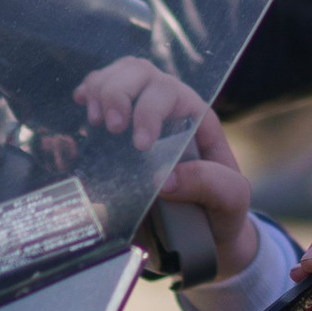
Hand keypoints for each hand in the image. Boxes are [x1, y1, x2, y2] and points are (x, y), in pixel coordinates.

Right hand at [76, 59, 255, 277]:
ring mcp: (137, 117)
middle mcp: (166, 111)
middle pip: (139, 74)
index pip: (171, 94)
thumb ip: (211, 184)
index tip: (140, 145)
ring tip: (95, 121)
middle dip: (118, 92)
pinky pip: (98, 95)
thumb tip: (163, 178)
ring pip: (117, 75)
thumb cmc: (221, 211)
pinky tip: (80, 103)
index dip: (150, 111)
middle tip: (110, 126)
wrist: (202, 237)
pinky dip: (86, 93)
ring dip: (99, 89)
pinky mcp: (114, 135)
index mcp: (195, 119)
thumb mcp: (232, 200)